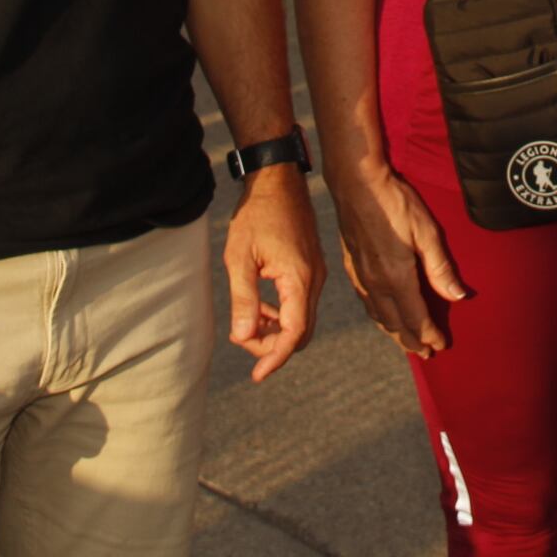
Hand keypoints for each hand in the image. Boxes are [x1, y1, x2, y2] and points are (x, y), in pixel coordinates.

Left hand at [223, 163, 324, 382]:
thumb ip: (244, 300)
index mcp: (299, 278)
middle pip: (300, 331)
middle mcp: (314, 280)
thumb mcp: (241, 258)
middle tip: (242, 340)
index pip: (294, 332)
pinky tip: (260, 306)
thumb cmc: (256, 215)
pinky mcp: (311, 268)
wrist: (277, 180)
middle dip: (273, 345)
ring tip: (247, 322)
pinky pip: (300, 303)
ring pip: (301, 318)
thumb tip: (243, 337)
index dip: (275, 357)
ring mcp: (315, 273)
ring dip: (276, 329)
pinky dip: (281, 313)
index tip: (257, 375)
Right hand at [328, 165, 465, 357]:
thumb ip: (440, 268)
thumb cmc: (395, 203)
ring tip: (406, 342)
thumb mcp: (426, 232)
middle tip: (425, 354)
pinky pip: (366, 302)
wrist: (356, 184)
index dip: (429, 334)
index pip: (416, 318)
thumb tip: (458, 297)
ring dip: (394, 332)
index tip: (440, 346)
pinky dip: (378, 316)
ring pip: (378, 315)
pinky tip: (381, 315)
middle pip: (395, 323)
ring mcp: (360, 276)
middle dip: (411, 341)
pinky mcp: (351, 267)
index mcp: (397, 278)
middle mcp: (376, 283)